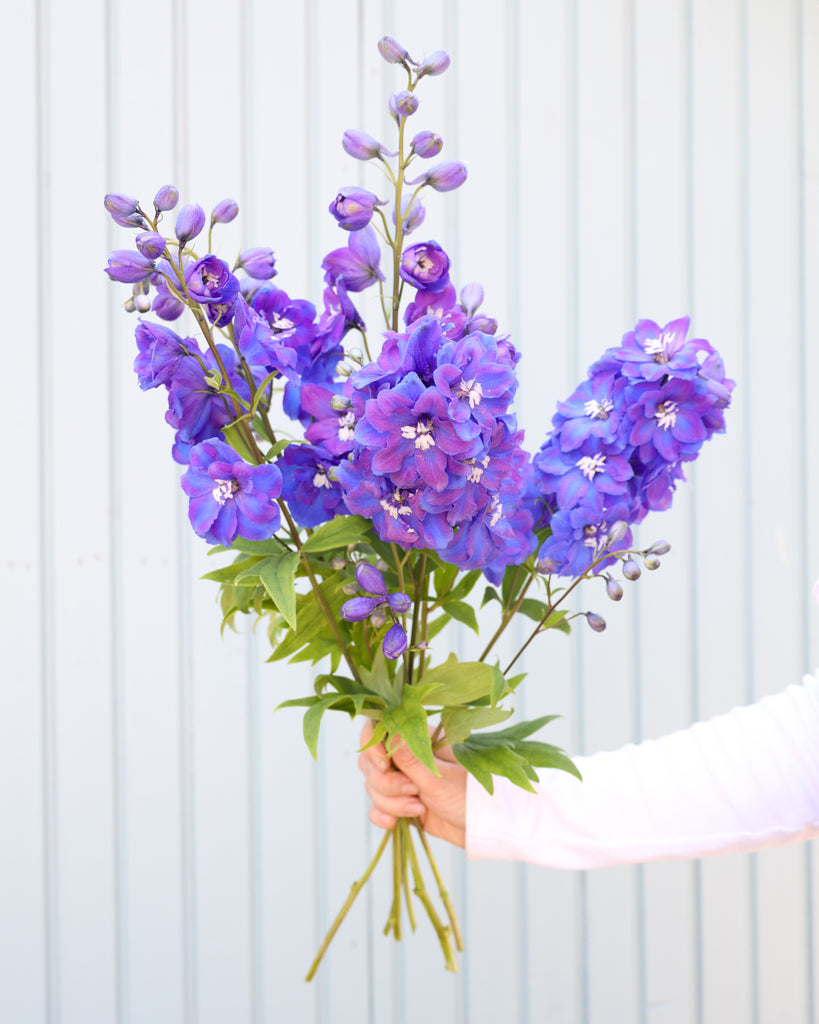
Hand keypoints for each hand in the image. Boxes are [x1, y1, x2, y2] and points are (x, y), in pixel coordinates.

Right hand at [358, 720, 466, 847]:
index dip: (374, 748)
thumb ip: (411, 758)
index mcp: (419, 739)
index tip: (384, 766)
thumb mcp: (440, 777)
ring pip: (373, 786)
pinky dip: (381, 815)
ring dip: (390, 801)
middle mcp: (406, 757)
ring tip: (418, 808)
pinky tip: (393, 823)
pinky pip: (376, 806)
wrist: (481, 829)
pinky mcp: (400, 802)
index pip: (379, 731)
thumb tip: (389, 731)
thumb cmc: (469, 796)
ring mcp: (402, 780)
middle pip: (370, 762)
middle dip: (386, 782)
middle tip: (413, 791)